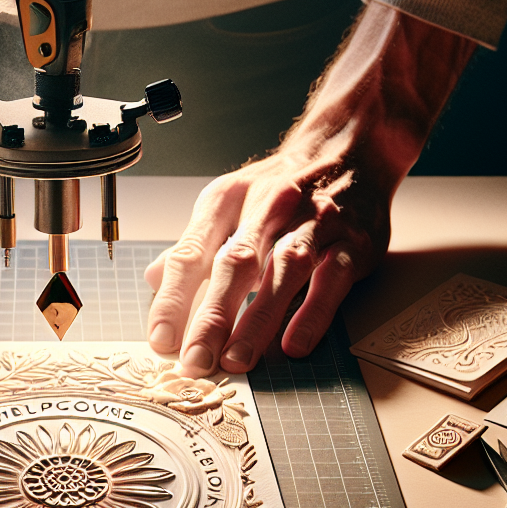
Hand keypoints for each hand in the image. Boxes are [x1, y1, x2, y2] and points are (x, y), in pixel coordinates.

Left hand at [145, 2, 476, 375]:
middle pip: (234, 265)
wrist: (350, 146)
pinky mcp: (353, 242)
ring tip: (237, 360)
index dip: (173, 299)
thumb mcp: (228, 204)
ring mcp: (313, 223)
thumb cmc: (279, 187)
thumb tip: (153, 279)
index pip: (192, 253)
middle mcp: (268, 207)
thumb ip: (194, 245)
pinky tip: (295, 345)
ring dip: (257, 319)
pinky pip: (331, 279)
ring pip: (282, 272)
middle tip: (194, 361)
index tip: (160, 340)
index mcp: (226, 200)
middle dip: (211, 317)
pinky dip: (312, 313)